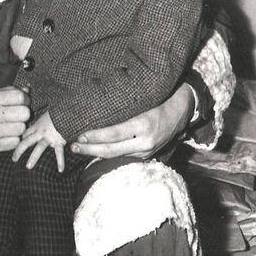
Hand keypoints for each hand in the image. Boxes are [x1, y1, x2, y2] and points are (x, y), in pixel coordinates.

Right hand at [0, 87, 30, 157]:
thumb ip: (8, 92)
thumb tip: (27, 90)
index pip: (20, 97)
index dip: (25, 100)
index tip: (22, 104)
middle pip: (24, 113)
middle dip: (23, 115)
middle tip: (17, 117)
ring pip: (21, 128)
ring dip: (19, 129)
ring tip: (11, 128)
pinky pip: (15, 142)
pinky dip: (14, 140)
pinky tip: (7, 137)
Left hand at [12, 111, 65, 171]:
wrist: (66, 111)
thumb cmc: (56, 114)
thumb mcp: (44, 117)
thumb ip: (39, 125)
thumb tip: (32, 131)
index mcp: (37, 126)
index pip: (25, 134)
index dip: (20, 141)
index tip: (17, 148)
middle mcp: (41, 132)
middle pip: (27, 142)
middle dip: (19, 150)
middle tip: (14, 159)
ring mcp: (49, 137)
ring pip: (39, 148)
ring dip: (33, 157)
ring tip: (28, 167)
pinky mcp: (59, 141)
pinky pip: (59, 153)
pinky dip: (60, 162)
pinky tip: (60, 170)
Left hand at [70, 83, 194, 159]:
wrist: (182, 112)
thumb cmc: (161, 99)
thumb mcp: (144, 100)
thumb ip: (125, 106)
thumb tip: (98, 106)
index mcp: (144, 125)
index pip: (114, 134)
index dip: (95, 136)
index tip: (80, 136)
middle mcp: (145, 141)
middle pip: (112, 150)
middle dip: (90, 150)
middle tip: (72, 146)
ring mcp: (146, 151)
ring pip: (116, 156)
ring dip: (95, 153)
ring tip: (78, 149)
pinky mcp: (146, 155)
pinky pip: (122, 156)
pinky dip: (107, 155)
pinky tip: (94, 151)